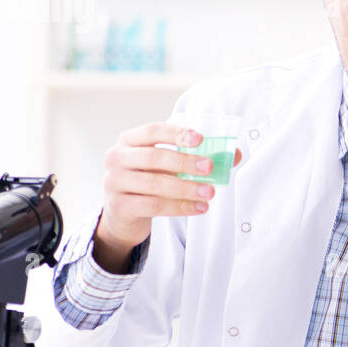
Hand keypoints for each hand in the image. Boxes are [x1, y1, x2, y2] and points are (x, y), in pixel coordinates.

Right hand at [95, 122, 242, 270]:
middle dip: (185, 162)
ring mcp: (114, 182)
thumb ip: (195, 158)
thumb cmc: (149, 182)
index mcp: (129, 141)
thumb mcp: (168, 167)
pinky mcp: (119, 206)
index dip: (176, 133)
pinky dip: (179, 207)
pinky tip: (198, 208)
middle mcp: (116, 158)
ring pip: (155, 183)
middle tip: (210, 168)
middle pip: (154, 157)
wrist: (123, 215)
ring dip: (186, 188)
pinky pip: (153, 205)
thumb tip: (234, 155)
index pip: (152, 131)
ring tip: (210, 192)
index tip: (200, 139)